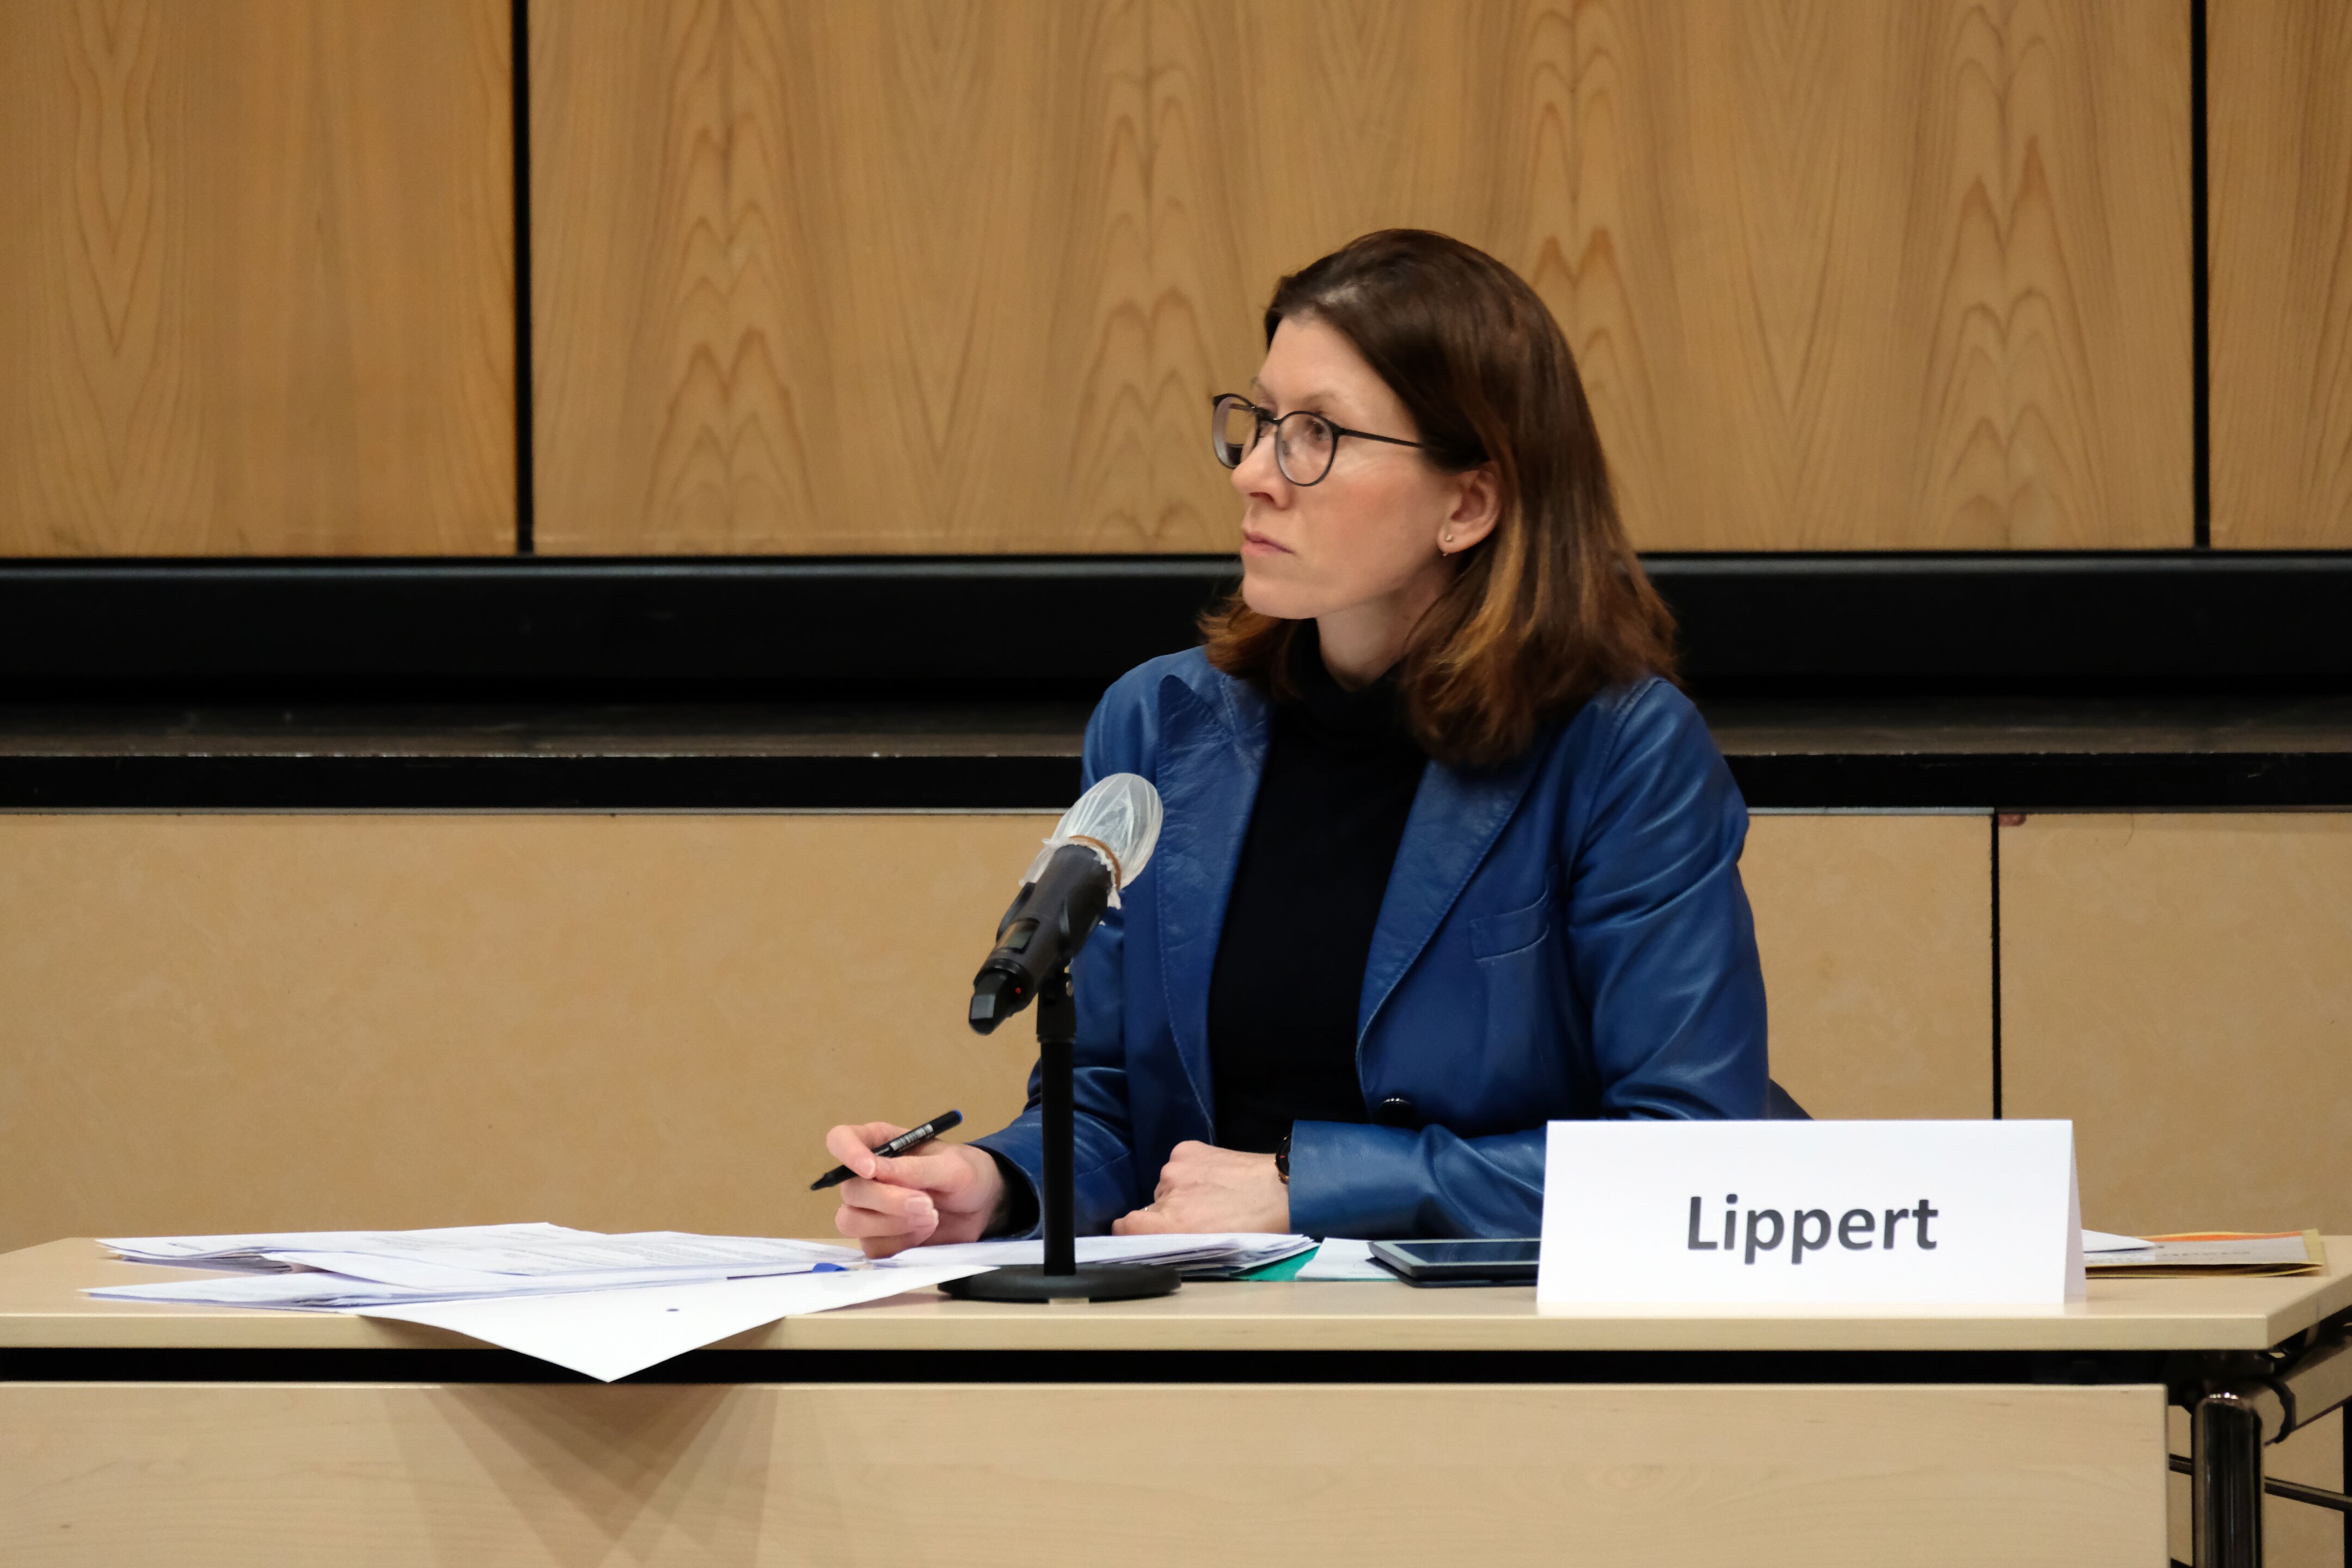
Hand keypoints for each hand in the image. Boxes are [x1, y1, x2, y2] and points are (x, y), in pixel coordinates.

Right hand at [825, 1120, 1007, 1257]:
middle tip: (927, 1204)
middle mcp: (867, 1176)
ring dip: (891, 1224)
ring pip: (850, 1221)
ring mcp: (870, 1210)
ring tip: (930, 1217)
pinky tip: (923, 1233)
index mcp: (880, 1144)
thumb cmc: (966, 1174)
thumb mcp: (950, 1166)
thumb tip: (875, 1169)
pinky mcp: (879, 1238)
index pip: (840, 1139)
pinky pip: (871, 1246)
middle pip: (849, 1190)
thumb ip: (913, 1168)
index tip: (871, 1170)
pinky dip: (899, 1243)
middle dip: (887, 1201)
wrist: (982, 1207)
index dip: (847, 1153)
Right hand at [1112, 1140, 1289, 1234]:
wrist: (1284, 1191)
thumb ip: (1175, 1242)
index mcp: (1170, 1226)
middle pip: (1150, 1206)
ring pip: (1166, 1186)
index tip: (1143, 1232)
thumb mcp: (1208, 1250)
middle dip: (1168, 1214)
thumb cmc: (1254, 1230)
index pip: (1123, 1226)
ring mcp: (1175, 1169)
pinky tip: (1214, 1177)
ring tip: (1213, 1196)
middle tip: (1200, 1218)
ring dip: (1181, 1191)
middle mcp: (1166, 1195)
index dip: (1130, 1231)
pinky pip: (1178, 1164)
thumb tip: (1156, 1234)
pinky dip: (1190, 1171)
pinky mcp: (1187, 1150)